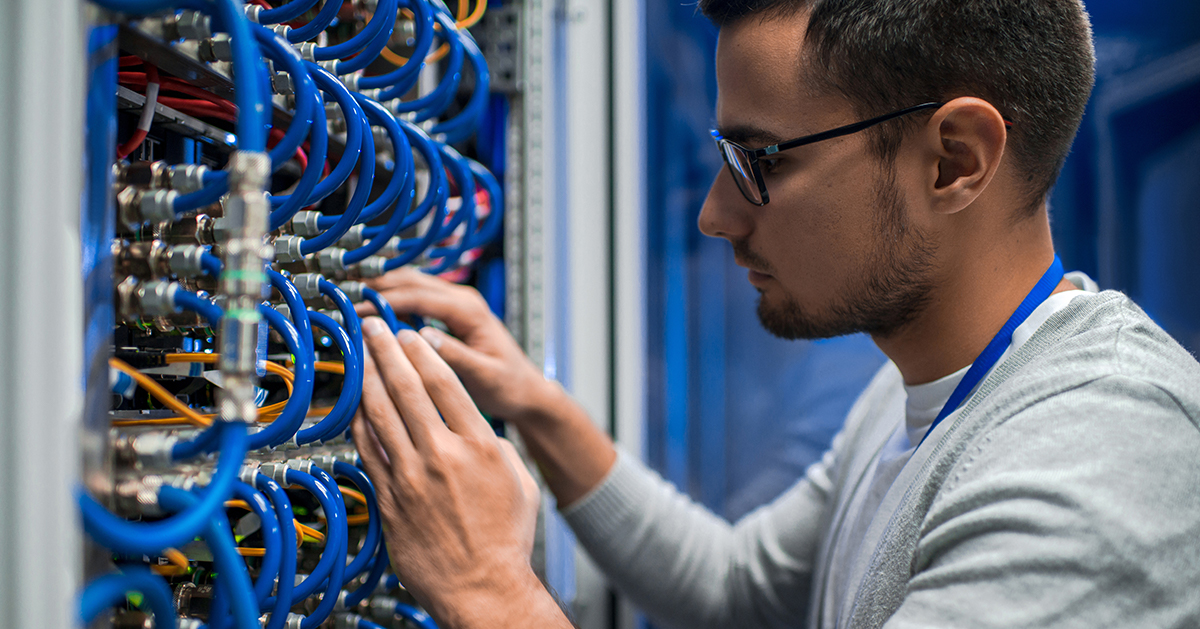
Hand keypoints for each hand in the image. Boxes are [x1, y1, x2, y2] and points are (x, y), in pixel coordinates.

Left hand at [352, 316, 550, 626]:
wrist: (482, 588)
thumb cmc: (504, 541)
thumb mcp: (519, 481)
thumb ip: (495, 446)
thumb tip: (476, 430)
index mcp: (480, 445)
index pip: (446, 382)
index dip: (423, 352)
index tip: (411, 335)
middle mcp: (444, 455)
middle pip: (409, 388)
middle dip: (388, 350)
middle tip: (375, 328)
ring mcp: (412, 476)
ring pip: (382, 413)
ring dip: (368, 377)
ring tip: (360, 354)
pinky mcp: (390, 497)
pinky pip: (368, 448)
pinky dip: (359, 420)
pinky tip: (355, 403)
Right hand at [359, 268, 558, 423]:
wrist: (526, 389)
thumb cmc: (510, 385)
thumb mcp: (485, 375)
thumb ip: (456, 356)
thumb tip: (423, 339)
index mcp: (470, 310)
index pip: (419, 296)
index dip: (385, 301)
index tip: (358, 310)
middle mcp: (463, 300)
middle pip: (412, 281)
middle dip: (377, 287)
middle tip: (345, 300)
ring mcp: (457, 304)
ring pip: (412, 285)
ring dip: (382, 290)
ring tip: (352, 301)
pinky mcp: (450, 315)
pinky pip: (416, 299)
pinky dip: (393, 300)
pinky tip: (374, 313)